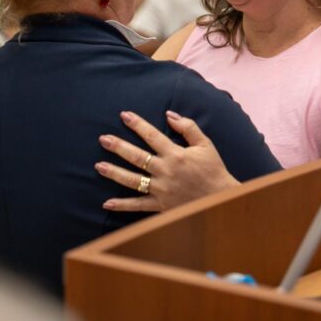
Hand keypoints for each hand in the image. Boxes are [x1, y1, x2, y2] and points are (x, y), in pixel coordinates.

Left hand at [95, 110, 239, 212]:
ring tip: (99, 166)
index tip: (124, 115)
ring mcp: (161, 189)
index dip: (137, 124)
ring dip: (115, 173)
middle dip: (118, 146)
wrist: (220, 199)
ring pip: (133, 180)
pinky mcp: (160, 205)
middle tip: (103, 139)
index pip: (152, 136)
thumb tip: (169, 114)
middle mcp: (165, 171)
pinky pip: (138, 205)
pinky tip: (107, 203)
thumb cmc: (213, 170)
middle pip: (137, 157)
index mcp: (176, 154)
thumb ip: (188, 127)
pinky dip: (122, 205)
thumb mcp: (205, 144)